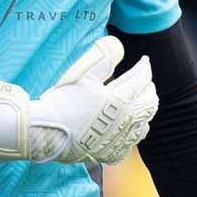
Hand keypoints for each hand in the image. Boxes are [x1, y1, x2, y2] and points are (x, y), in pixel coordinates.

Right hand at [0, 36, 157, 163]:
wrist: (46, 131)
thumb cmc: (62, 101)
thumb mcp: (82, 73)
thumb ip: (103, 56)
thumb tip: (118, 44)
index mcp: (120, 99)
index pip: (141, 80)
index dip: (144, 68)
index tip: (144, 61)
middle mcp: (125, 121)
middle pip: (149, 103)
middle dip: (149, 89)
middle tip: (145, 82)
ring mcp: (118, 139)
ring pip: (143, 125)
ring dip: (144, 112)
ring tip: (140, 105)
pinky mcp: (109, 153)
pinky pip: (130, 145)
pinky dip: (133, 134)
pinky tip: (128, 131)